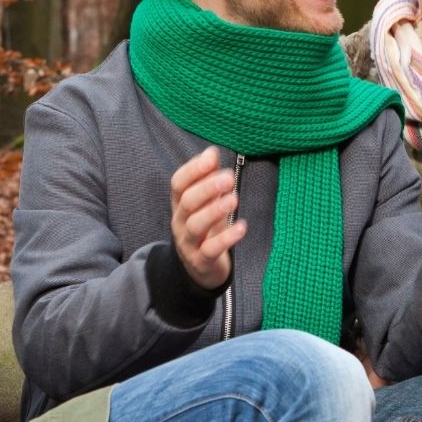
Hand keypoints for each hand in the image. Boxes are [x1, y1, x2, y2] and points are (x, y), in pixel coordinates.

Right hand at [169, 147, 245, 290]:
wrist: (199, 270)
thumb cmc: (205, 229)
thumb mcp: (205, 204)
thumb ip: (207, 179)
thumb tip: (212, 152)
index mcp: (180, 205)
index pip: (178, 184)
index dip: (193, 170)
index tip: (212, 157)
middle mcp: (180, 222)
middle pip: (187, 202)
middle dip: (207, 188)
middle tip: (228, 178)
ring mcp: (189, 243)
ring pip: (196, 225)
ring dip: (215, 210)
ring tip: (234, 199)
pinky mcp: (201, 261)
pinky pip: (211, 250)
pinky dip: (227, 238)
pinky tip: (242, 227)